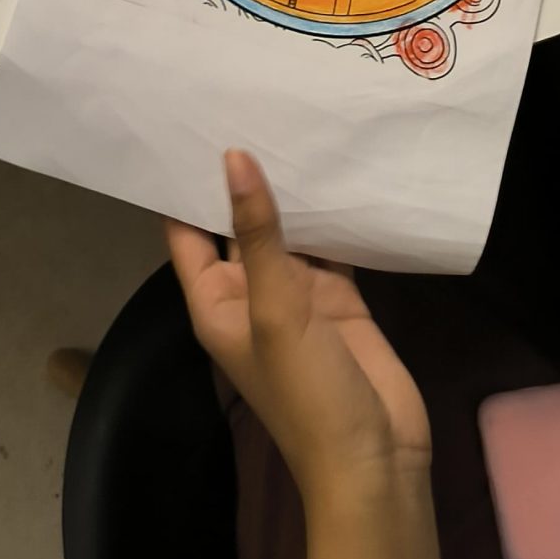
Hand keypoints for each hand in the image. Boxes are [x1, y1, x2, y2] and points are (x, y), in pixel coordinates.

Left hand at [166, 150, 430, 509]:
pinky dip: (336, 215)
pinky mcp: (340, 300)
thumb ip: (258, 233)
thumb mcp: (275, 309)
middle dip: (244, 176)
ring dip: (292, 190)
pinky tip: (344, 169)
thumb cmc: (306, 393)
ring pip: (289, 231)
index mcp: (216, 302)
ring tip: (294, 116)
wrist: (375, 460)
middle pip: (239, 224)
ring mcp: (298, 297)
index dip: (184, 185)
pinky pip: (332, 246)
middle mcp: (252, 294)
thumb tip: (234, 157)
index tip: (185, 123)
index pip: (187, 232)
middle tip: (249, 98)